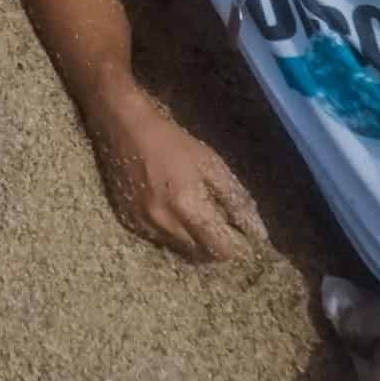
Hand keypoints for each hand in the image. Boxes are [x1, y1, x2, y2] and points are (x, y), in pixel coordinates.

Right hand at [87, 93, 267, 262]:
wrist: (123, 126)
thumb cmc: (172, 141)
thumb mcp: (210, 163)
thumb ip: (235, 199)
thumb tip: (256, 231)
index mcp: (188, 207)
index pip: (220, 250)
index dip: (234, 244)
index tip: (239, 231)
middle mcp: (164, 223)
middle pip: (200, 255)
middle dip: (214, 244)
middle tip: (220, 223)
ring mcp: (143, 225)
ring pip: (179, 249)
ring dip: (192, 240)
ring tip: (195, 215)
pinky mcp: (128, 221)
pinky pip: (158, 239)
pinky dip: (170, 232)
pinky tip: (171, 209)